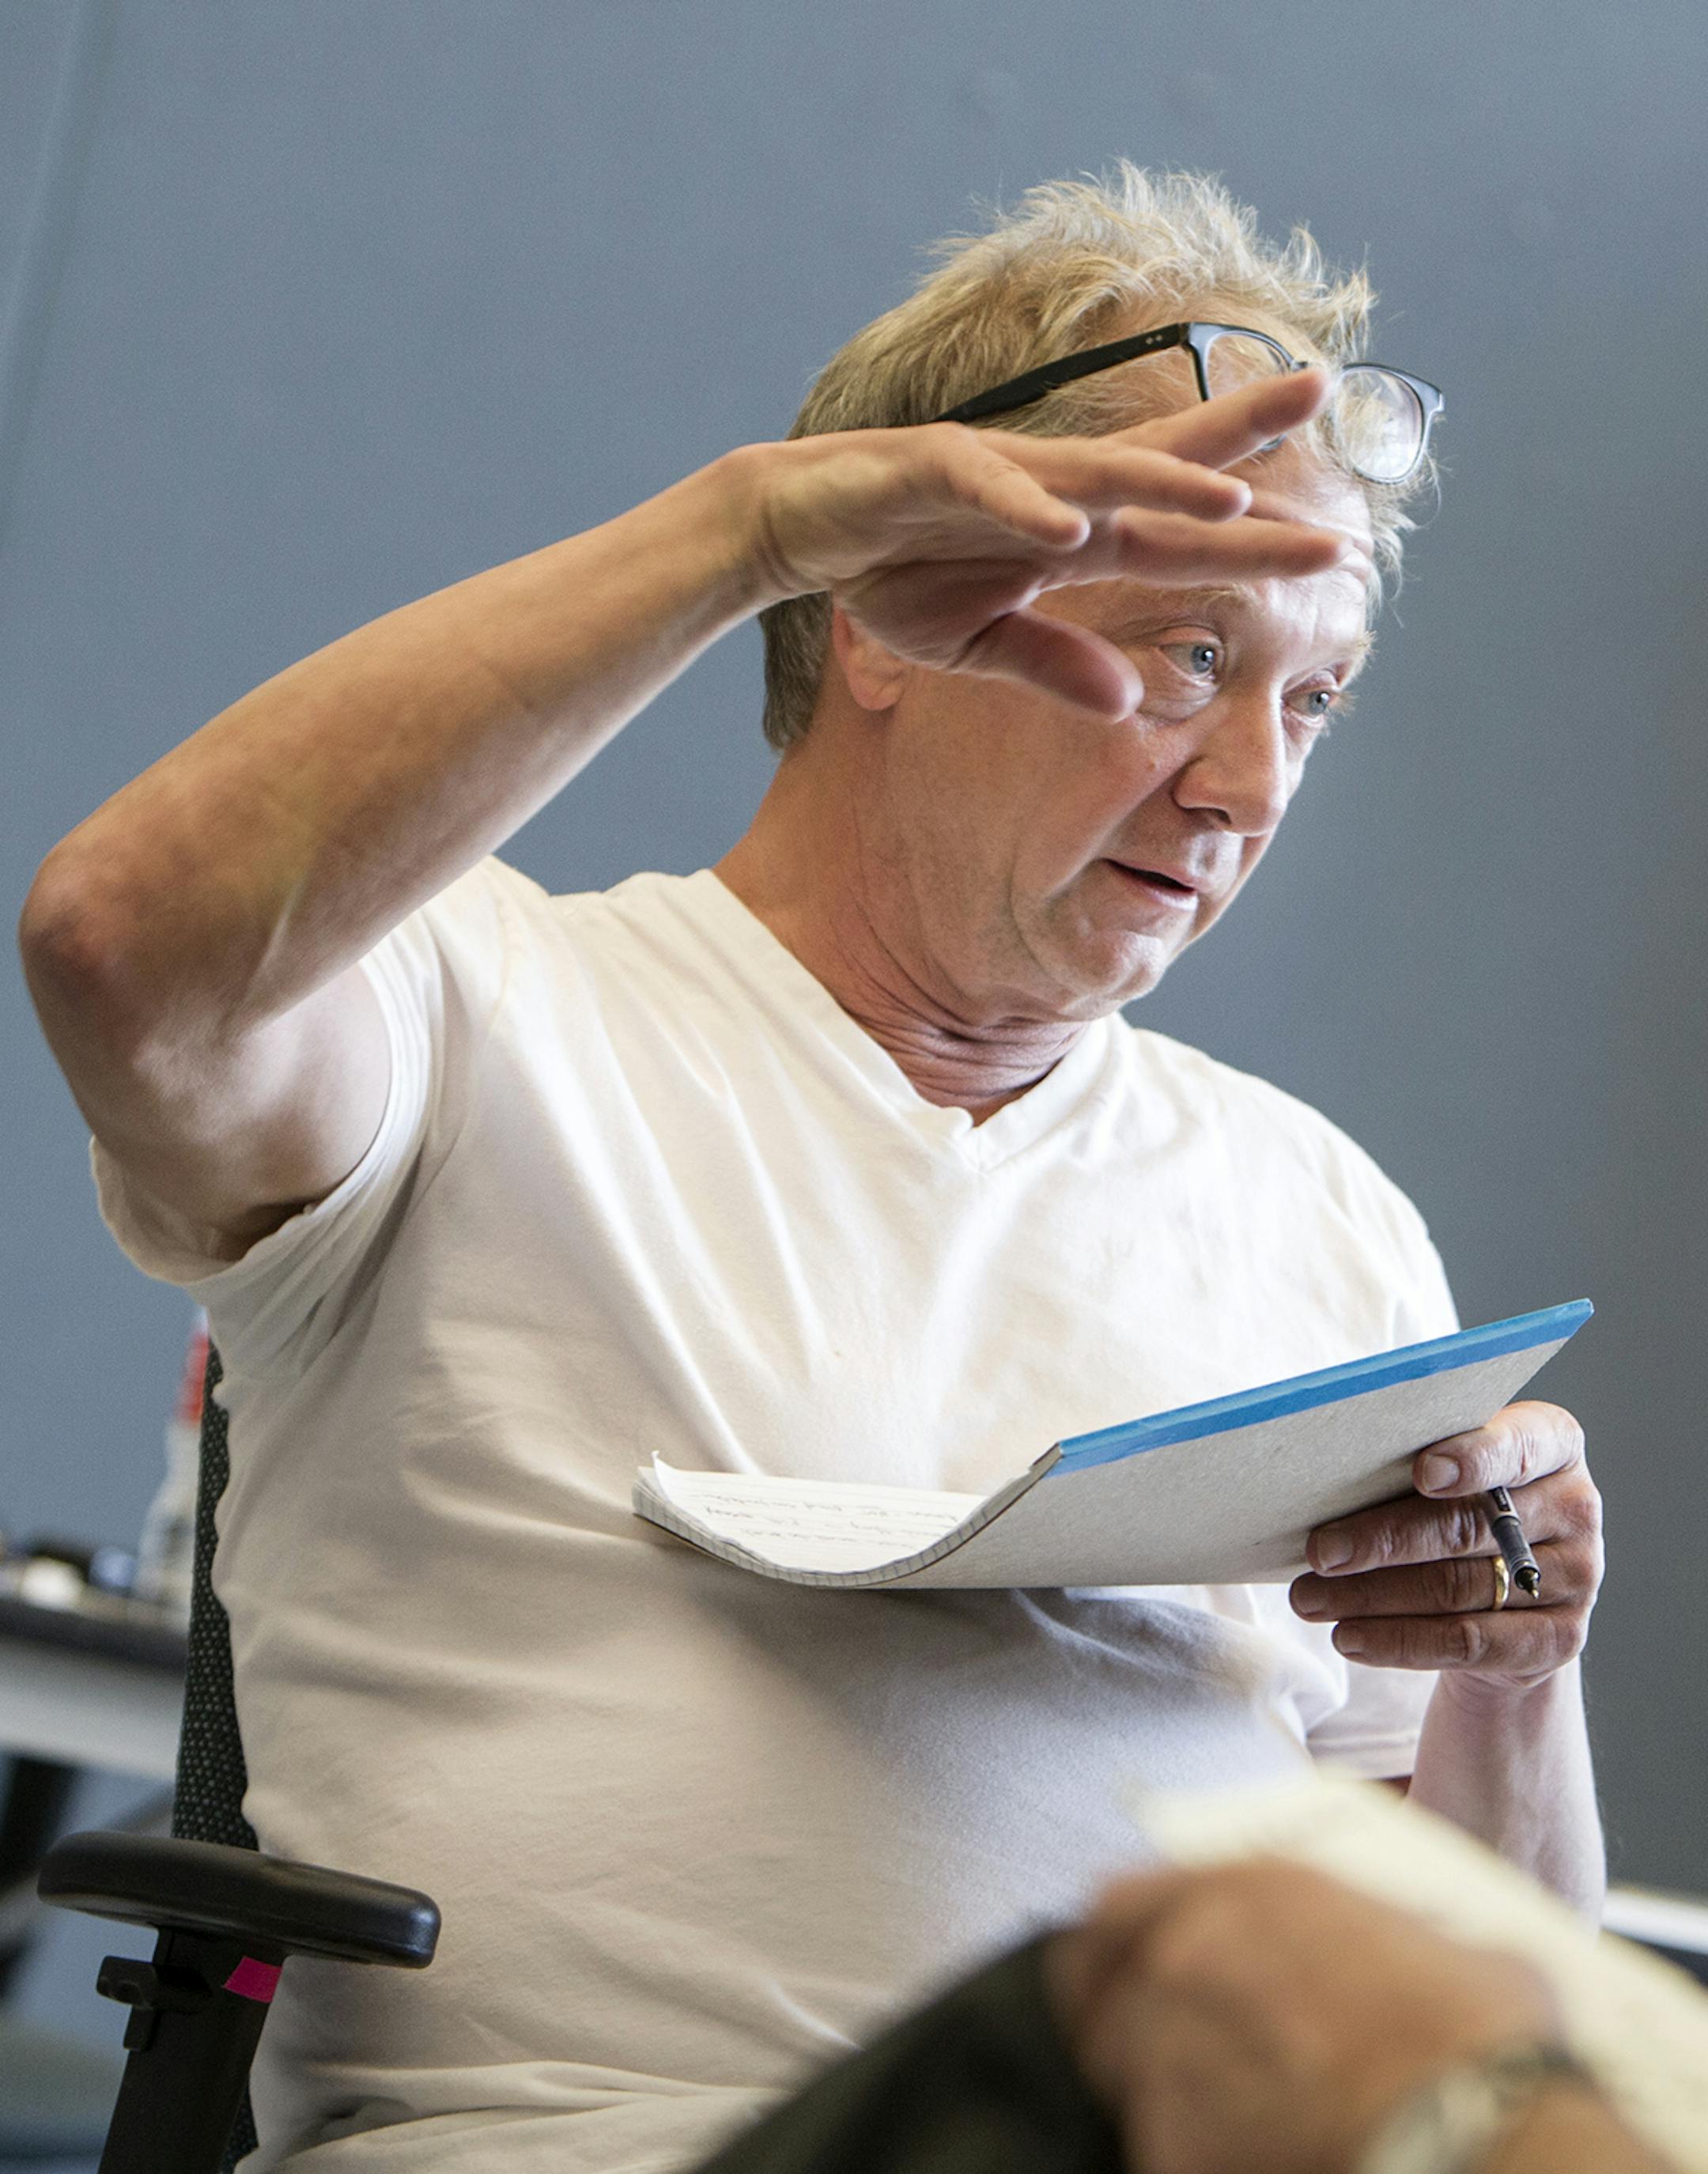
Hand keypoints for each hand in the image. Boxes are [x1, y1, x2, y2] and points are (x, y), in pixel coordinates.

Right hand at [739, 368, 1353, 717]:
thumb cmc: (890, 572)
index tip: (1335, 545)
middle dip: (1241, 438)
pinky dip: (1026, 507)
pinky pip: (988, 490)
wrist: (796, 527)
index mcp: (1071, 537)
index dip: (1254, 540)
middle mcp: (1052, 494)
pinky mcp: (931, 471)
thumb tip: (1130, 703)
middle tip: (1324, 396)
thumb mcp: (977, 640)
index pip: (1179, 537)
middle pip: (1160, 466)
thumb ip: (1053, 665)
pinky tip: (1068, 527)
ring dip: (1158, 483)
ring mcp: (998, 476)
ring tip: (1227, 499)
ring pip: (1092, 473)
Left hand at [1047, 1860, 1561, 2173]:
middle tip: (1155, 2051)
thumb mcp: (1429, 1937)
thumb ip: (1375, 1930)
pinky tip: (1239, 2159)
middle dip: (1112, 2011)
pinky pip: (1151, 2144)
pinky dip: (1183, 2154)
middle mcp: (1183, 1949)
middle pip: (1086, 1977)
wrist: (1473, 2125)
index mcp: (1242, 1889)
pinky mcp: (1168, 2139)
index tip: (1135, 1971)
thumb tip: (1398, 1955)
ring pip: (1111, 2067)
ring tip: (1216, 2117)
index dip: (1125, 1943)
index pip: (1125, 1901)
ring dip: (1150, 2087)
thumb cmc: (1474, 2033)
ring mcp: (1164, 2043)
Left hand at [1291, 1402, 1604, 1689]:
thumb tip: (1326, 1476)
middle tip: (1319, 1551)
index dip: (1474, 1458)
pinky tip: (1349, 1637)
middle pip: (1469, 1525)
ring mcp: (1577, 1578)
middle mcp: (1575, 1507)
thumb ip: (1415, 1463)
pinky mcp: (1559, 1639)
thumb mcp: (1452, 1472)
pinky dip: (1399, 1641)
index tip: (1423, 1472)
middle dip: (1383, 1540)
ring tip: (1309, 1598)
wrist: (1513, 1598)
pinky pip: (1468, 1642)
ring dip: (1372, 1596)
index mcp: (1553, 1443)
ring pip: (1458, 1588)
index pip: (1519, 1445)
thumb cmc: (1460, 1507)